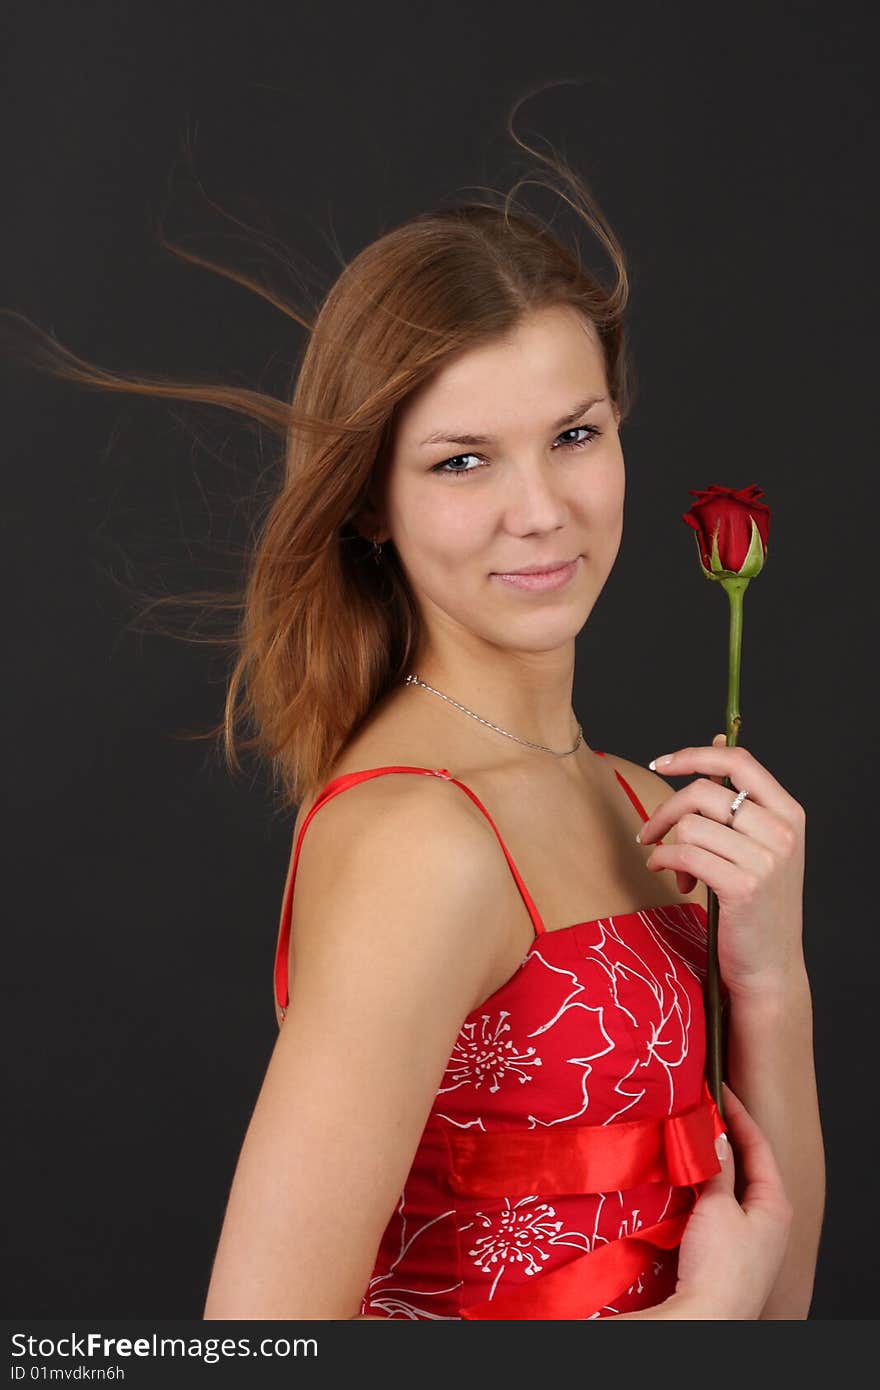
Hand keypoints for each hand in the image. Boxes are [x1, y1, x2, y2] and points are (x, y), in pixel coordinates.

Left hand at [637, 734, 805, 998]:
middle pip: (704, 792)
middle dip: (665, 810)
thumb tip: (717, 741)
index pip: (739, 762)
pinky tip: (674, 878)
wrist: (771, 966)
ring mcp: (766, 859)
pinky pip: (684, 854)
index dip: (694, 755)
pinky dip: (666, 863)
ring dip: (669, 846)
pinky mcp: (743, 886)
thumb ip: (739, 800)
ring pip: (690, 825)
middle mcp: (782, 831)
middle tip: (649, 832)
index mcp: (789, 813)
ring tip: (679, 870)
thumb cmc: (758, 904)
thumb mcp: (760, 845)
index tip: (660, 763)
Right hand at [673, 1082, 792, 1318]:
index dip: (739, 1114)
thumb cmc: (719, 1263)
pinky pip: (721, 1208)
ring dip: (714, 1165)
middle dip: (726, 1138)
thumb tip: (715, 1137)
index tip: (720, 1089)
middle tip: (704, 1111)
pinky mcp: (732, 1254)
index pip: (759, 1145)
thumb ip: (717, 1169)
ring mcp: (752, 1240)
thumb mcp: (717, 1207)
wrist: (707, 1318)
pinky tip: (687, 1184)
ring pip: (733, 1188)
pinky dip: (706, 1189)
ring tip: (691, 1140)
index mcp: (775, 1203)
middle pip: (748, 1166)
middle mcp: (770, 1220)